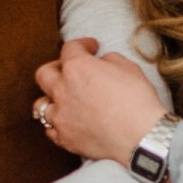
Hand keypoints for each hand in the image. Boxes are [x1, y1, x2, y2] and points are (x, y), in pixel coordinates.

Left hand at [34, 38, 164, 165]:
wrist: (142, 136)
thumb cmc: (138, 101)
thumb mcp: (129, 67)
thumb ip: (110, 60)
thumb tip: (102, 63)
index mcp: (77, 68)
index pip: (70, 48)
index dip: (82, 44)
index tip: (91, 47)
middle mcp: (62, 90)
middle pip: (44, 74)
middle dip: (56, 68)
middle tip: (69, 70)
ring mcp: (61, 116)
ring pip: (40, 105)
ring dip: (51, 99)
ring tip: (63, 100)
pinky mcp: (65, 138)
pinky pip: (50, 130)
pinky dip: (56, 124)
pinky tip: (67, 121)